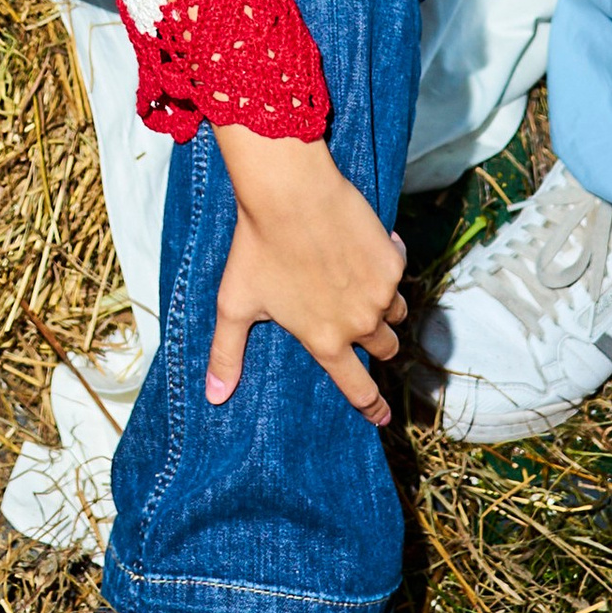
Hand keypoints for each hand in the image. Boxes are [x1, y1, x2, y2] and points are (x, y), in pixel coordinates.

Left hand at [207, 120, 408, 425]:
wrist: (289, 194)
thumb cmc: (257, 247)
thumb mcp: (235, 304)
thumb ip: (227, 354)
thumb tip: (214, 396)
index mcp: (325, 341)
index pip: (357, 388)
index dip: (371, 407)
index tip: (381, 418)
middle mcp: (359, 323)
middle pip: (385, 348)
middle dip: (376, 344)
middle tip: (361, 327)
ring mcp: (380, 292)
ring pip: (395, 312)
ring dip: (382, 306)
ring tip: (357, 284)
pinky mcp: (392, 260)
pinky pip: (397, 271)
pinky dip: (385, 262)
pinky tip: (363, 245)